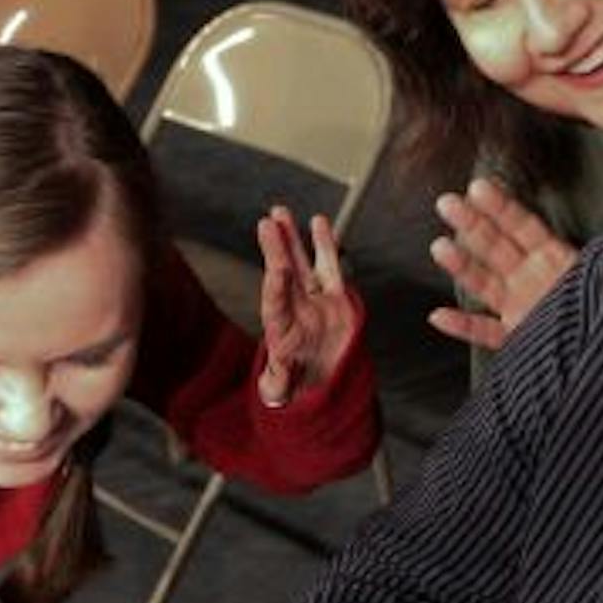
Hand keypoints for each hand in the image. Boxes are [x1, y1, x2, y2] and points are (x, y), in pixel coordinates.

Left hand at [256, 207, 358, 407]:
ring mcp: (315, 302)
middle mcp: (295, 311)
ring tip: (280, 213)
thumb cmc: (298, 386)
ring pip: (302, 265)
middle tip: (267, 224)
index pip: (277, 306)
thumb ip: (279, 384)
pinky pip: (330, 268)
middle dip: (275, 251)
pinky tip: (319, 222)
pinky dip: (325, 246)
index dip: (276, 288)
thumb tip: (272, 388)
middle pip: (284, 276)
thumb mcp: (284, 389)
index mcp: (282, 332)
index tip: (276, 269)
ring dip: (291, 239)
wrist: (321, 383)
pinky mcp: (336, 300)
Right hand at [426, 177, 578, 351]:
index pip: (523, 226)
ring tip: (439, 246)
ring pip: (486, 284)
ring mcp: (522, 306)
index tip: (478, 188)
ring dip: (462, 266)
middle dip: (471, 223)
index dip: (501, 208)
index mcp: (556, 257)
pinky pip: (486, 332)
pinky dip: (463, 326)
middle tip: (446, 202)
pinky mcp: (519, 337)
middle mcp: (532, 277)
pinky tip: (438, 317)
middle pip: (496, 246)